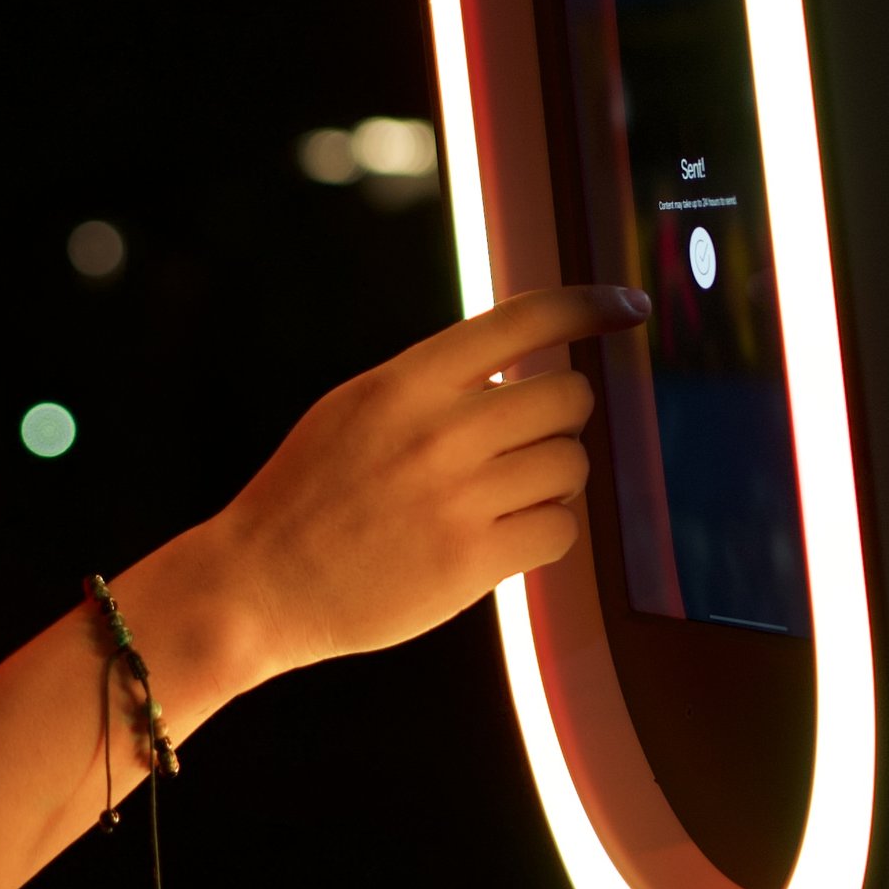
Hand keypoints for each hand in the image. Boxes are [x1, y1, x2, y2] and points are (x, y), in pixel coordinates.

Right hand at [215, 283, 649, 677]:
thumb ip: (430, 383)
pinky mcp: (473, 561)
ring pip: (571, 464)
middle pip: (567, 396)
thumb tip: (513, 371)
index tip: (626, 305)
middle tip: (524, 441)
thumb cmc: (308, 495)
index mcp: (408, 382)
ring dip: (554, 478)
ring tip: (507, 494)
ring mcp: (459, 497)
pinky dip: (546, 530)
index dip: (589, 306)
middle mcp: (440, 431)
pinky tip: (506, 535)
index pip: (524, 321)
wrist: (261, 582)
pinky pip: (560, 529)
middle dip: (560, 417)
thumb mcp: (356, 407)